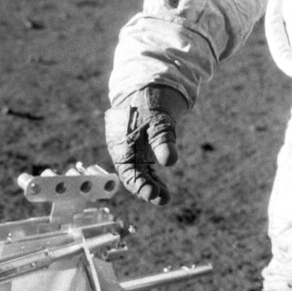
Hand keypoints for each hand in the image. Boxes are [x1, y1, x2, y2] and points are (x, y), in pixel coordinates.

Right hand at [104, 86, 184, 205]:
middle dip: (147, 190)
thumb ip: (162, 141)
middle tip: (164, 199)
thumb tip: (170, 161)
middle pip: (134, 177)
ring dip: (151, 186)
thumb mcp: (157, 122)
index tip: (153, 195)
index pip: (129, 173)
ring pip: (140, 174)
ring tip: (166, 198)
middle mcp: (123, 152)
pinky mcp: (140, 151)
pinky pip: (144, 168)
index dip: (140, 186)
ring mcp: (131, 152)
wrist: (147, 91)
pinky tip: (162, 188)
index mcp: (121, 146)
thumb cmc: (149, 105)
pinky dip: (152, 177)